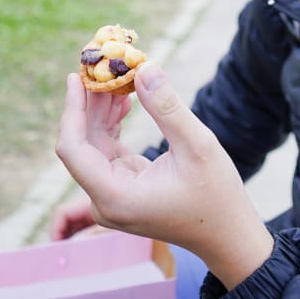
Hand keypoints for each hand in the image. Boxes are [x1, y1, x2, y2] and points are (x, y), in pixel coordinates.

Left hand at [55, 62, 273, 289]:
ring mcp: (113, 196)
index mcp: (115, 196)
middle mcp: (106, 200)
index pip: (72, 149)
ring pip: (95, 144)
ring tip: (117, 75)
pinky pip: (108, 150)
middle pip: (83, 143)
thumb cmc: (216, 197)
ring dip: (103, 109)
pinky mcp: (124, 189)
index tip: (77, 76)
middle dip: (90, 102)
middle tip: (102, 64)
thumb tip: (144, 69)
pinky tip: (125, 99)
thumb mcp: (197, 147)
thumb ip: (167, 108)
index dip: (71, 109)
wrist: (228, 234)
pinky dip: (114, 123)